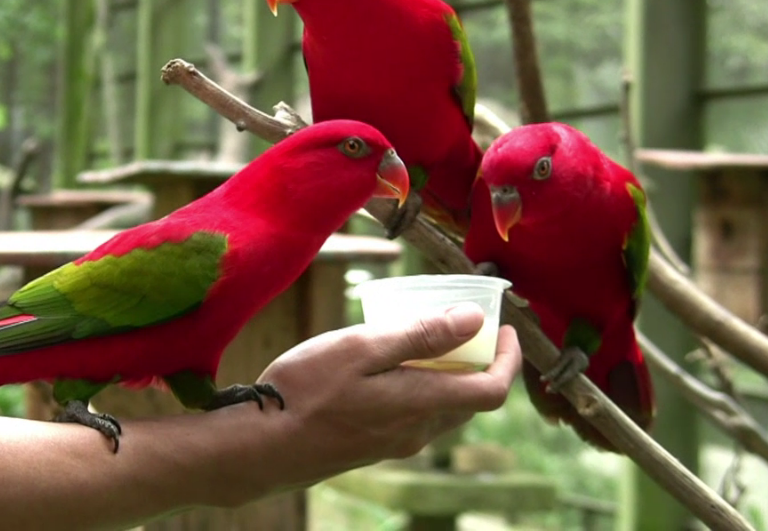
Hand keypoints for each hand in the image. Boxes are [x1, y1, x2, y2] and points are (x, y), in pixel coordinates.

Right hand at [245, 302, 520, 494]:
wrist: (259, 448)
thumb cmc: (304, 391)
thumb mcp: (362, 348)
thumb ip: (420, 335)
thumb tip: (475, 321)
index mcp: (421, 404)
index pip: (492, 390)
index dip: (508, 358)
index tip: (503, 326)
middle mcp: (417, 431)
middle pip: (469, 398)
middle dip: (477, 359)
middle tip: (461, 320)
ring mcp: (395, 443)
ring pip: (441, 406)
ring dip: (445, 372)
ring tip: (420, 335)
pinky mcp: (373, 446)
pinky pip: (414, 414)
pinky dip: (419, 386)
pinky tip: (387, 365)